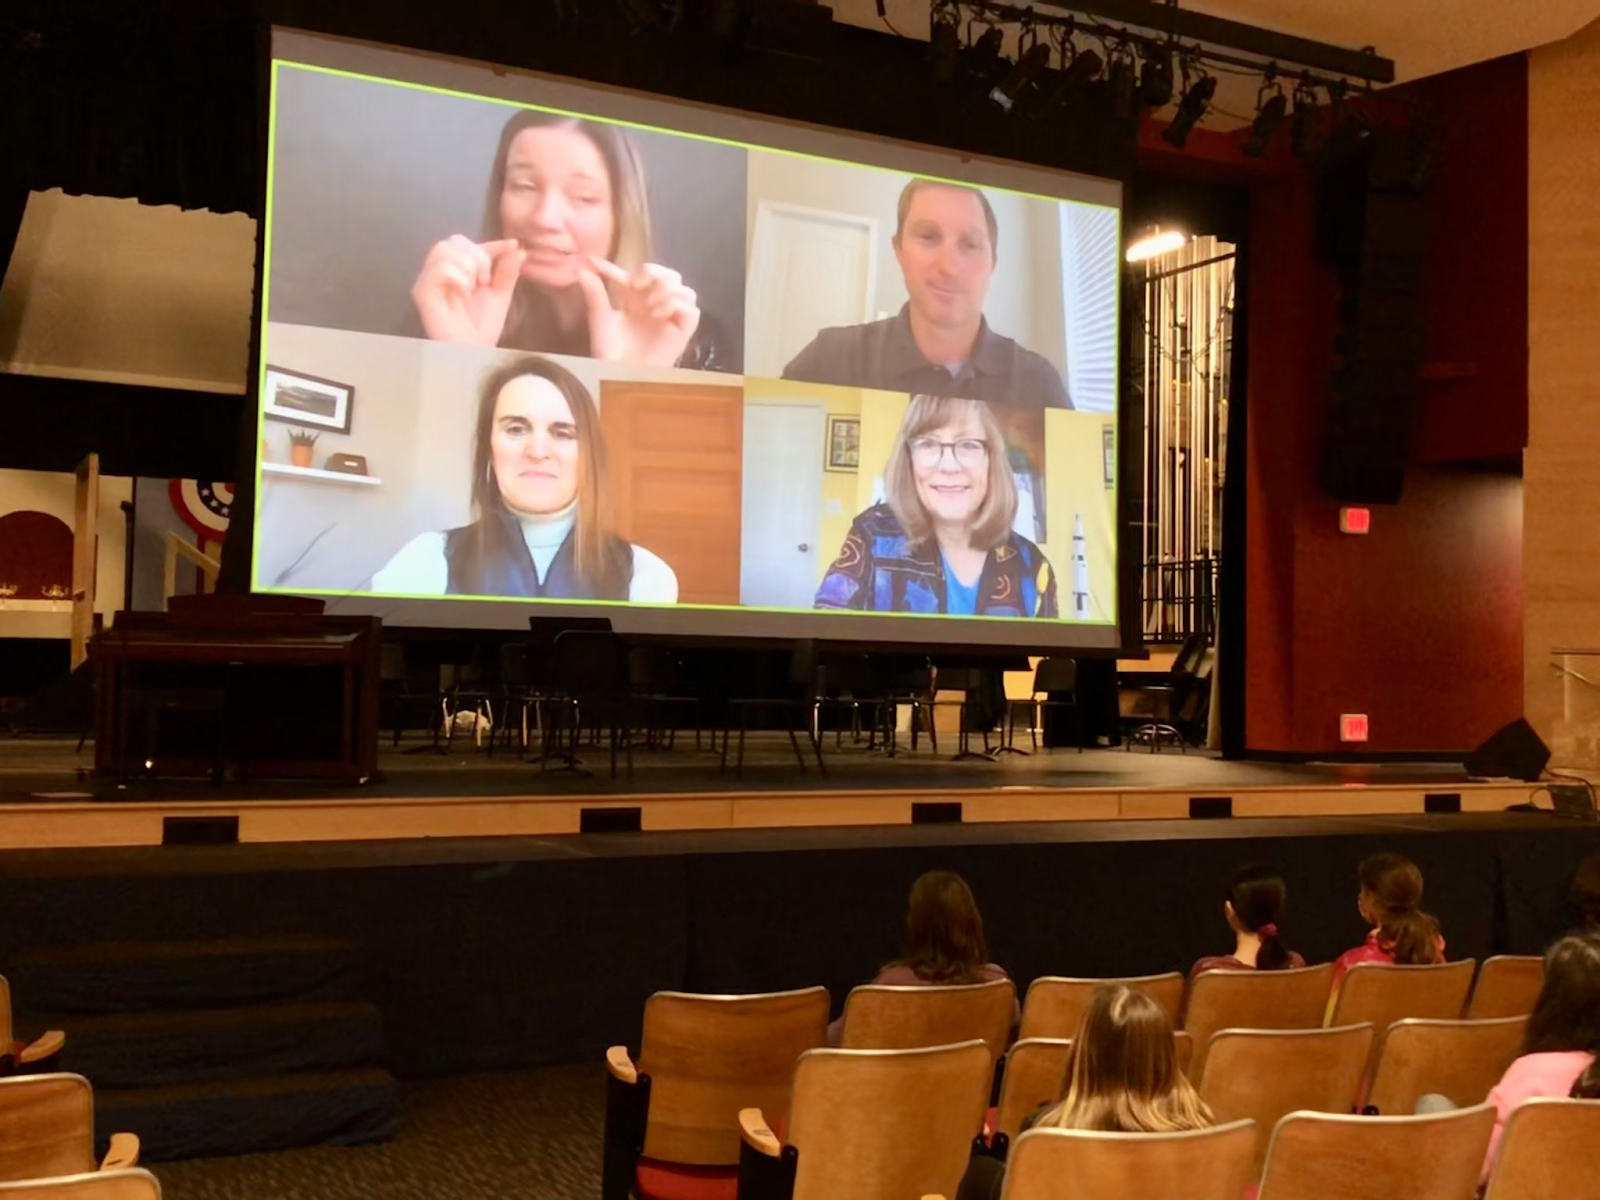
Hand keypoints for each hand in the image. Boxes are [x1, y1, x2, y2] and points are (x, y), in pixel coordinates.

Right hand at [411, 236, 525, 345]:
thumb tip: (518, 248)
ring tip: (474, 287)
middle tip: (485, 281)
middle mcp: (440, 272)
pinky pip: (439, 267)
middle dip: (477, 256)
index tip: (513, 245)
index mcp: (459, 270)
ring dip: (467, 265)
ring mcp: (429, 280)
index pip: (471, 244)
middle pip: (454, 240)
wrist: (473, 351)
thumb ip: (507, 271)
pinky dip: (458, 276)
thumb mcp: (500, 296)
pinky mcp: (422, 290)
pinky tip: (463, 291)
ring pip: (444, 248)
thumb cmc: (482, 328)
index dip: (493, 243)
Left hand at [576, 257, 701, 367]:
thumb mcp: (601, 320)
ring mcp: (672, 317)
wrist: (623, 375)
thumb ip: (595, 293)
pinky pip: (690, 309)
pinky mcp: (683, 330)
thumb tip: (580, 268)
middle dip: (655, 273)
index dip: (616, 268)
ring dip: (665, 290)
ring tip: (649, 306)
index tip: (596, 265)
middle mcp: (657, 304)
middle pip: (669, 274)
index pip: (634, 274)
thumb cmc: (611, 352)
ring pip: (684, 288)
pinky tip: (658, 314)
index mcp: (637, 299)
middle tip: (636, 285)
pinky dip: (675, 306)